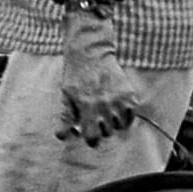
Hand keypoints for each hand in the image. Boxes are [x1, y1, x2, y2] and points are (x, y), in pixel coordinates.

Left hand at [57, 9, 140, 145]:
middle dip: (101, 129)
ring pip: (119, 126)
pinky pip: (131, 116)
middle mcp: (103, 105)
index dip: (91, 139)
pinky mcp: (128, 94)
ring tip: (108, 113)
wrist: (91, 52)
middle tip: (98, 119)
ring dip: (113, 123)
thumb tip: (61, 136)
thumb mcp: (67, 95)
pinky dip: (126, 117)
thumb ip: (66, 117)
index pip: (92, 137)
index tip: (90, 134)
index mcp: (86, 107)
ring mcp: (118, 99)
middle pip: (107, 133)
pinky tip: (118, 110)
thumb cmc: (75, 75)